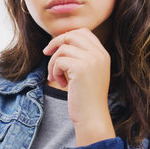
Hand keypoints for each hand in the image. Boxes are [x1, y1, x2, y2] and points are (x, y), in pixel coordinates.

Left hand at [43, 27, 115, 145]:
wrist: (92, 116)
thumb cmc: (86, 96)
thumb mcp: (88, 71)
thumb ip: (80, 55)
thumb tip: (60, 40)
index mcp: (103, 53)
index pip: (84, 32)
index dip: (67, 36)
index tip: (56, 47)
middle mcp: (99, 54)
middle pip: (72, 35)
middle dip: (55, 43)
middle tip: (46, 53)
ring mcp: (91, 60)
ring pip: (62, 49)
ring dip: (53, 62)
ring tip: (55, 76)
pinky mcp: (81, 68)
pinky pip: (59, 61)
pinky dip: (54, 71)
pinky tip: (61, 83)